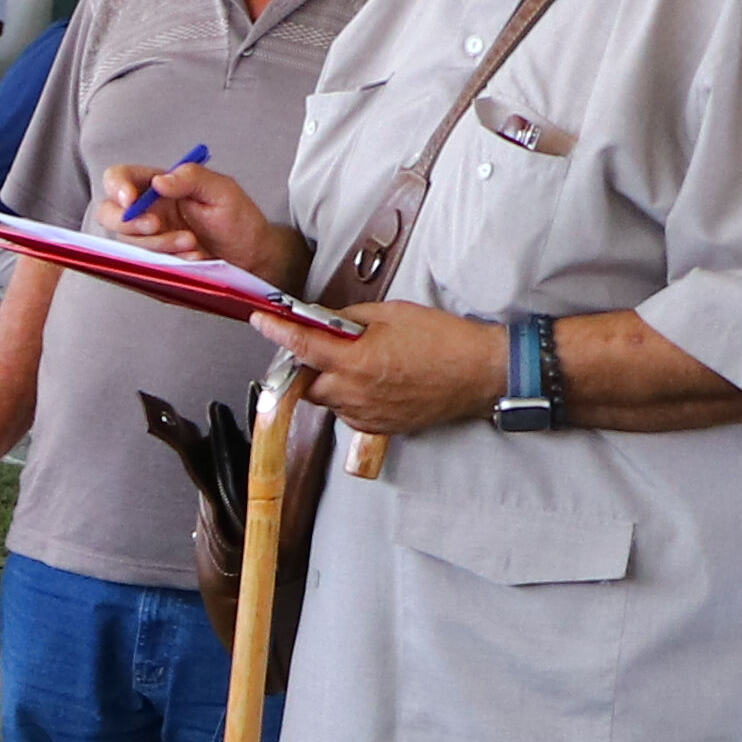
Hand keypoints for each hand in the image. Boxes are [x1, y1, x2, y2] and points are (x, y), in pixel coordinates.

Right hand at [128, 161, 308, 287]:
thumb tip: (159, 181)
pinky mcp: (155, 262)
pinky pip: (144, 264)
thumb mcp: (222, 190)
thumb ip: (191, 178)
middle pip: (108, 213)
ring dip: (156, 244)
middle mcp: (147, 210)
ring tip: (191, 242)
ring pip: (127, 242)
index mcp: (158, 186)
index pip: (119, 177)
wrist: (252, 257)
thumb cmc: (238, 220)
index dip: (116, 187)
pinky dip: (167, 260)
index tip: (130, 200)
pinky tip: (193, 257)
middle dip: (127, 222)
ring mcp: (148, 239)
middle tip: (155, 226)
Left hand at [264, 293, 490, 435]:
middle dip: (307, 365)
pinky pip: (348, 413)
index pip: (300, 345)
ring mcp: (365, 414)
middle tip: (323, 346)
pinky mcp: (379, 427)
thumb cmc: (443, 340)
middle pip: (306, 383)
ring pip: (327, 400)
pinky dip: (349, 397)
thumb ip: (352, 318)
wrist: (480, 373)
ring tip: (359, 362)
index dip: (276, 331)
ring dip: (330, 382)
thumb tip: (327, 320)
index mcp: (354, 361)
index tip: (261, 321)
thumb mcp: (393, 314)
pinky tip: (373, 381)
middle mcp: (353, 393)